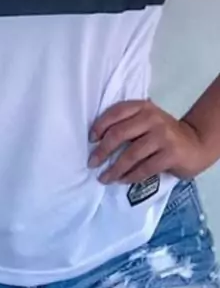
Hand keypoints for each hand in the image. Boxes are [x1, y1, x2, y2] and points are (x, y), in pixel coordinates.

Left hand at [88, 99, 208, 183]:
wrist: (196, 143)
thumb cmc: (164, 133)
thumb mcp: (147, 120)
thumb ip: (128, 123)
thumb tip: (97, 139)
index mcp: (143, 107)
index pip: (116, 112)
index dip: (100, 126)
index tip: (91, 140)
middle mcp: (152, 118)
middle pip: (119, 134)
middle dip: (102, 151)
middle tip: (92, 163)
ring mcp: (162, 136)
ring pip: (130, 154)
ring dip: (114, 169)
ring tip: (104, 178)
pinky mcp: (170, 154)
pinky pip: (144, 168)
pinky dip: (130, 176)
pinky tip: (122, 181)